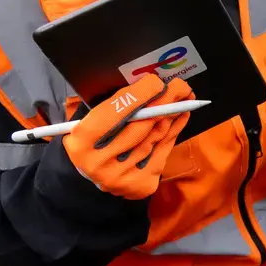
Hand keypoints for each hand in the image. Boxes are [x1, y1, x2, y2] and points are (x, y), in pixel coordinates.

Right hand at [61, 73, 193, 199]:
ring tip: (183, 98)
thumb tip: (149, 85)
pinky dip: (174, 130)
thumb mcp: (90, 119)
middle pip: (141, 124)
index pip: (116, 111)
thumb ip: (115, 104)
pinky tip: (181, 116)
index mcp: (82, 142)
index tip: (157, 80)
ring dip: (173, 114)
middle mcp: (100, 162)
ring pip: (156, 136)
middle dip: (164, 101)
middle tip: (180, 86)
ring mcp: (122, 177)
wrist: (91, 178)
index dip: (140, 94)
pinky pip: (164, 150)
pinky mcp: (141, 184)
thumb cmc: (94, 139)